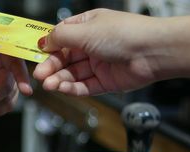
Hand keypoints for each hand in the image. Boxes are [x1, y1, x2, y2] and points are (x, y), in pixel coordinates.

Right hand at [33, 9, 161, 95]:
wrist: (154, 52)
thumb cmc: (126, 34)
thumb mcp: (86, 31)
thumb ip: (60, 37)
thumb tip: (43, 41)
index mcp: (88, 26)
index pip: (61, 37)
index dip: (48, 47)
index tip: (35, 55)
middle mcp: (93, 44)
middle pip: (64, 58)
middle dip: (51, 67)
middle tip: (39, 74)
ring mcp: (99, 63)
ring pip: (72, 74)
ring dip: (58, 80)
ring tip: (49, 85)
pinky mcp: (105, 82)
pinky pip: (84, 86)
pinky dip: (71, 88)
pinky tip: (62, 88)